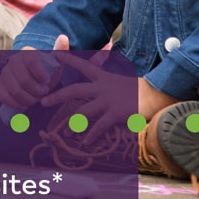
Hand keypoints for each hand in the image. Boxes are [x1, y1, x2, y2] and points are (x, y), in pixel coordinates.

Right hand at [0, 35, 67, 109]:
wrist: (35, 78)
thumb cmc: (48, 70)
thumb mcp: (57, 61)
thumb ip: (60, 50)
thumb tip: (63, 38)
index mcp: (27, 52)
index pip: (31, 61)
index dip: (40, 74)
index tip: (47, 81)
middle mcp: (13, 60)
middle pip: (23, 80)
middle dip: (36, 91)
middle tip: (44, 93)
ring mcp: (5, 72)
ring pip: (15, 90)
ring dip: (28, 99)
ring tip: (36, 99)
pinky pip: (4, 97)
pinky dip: (16, 104)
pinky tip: (25, 104)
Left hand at [38, 49, 157, 140]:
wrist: (156, 95)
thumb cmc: (137, 90)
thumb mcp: (118, 82)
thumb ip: (104, 84)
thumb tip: (92, 89)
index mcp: (103, 78)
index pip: (82, 65)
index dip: (68, 59)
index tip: (53, 55)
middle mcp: (103, 87)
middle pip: (75, 90)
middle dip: (57, 96)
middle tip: (42, 102)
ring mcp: (109, 100)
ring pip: (84, 112)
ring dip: (73, 123)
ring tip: (65, 132)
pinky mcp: (116, 113)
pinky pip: (100, 126)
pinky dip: (92, 136)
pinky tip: (86, 143)